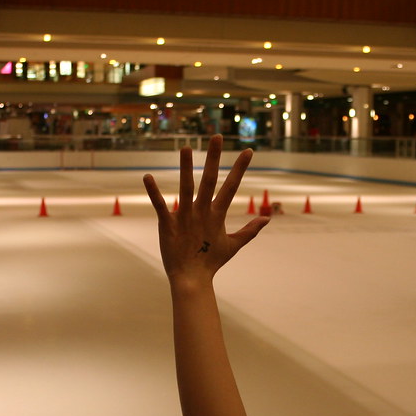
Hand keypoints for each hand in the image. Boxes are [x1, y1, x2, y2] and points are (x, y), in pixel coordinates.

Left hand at [143, 135, 267, 283]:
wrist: (191, 279)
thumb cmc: (210, 262)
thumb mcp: (234, 245)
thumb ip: (250, 230)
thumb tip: (268, 219)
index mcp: (217, 214)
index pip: (231, 186)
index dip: (240, 168)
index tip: (248, 151)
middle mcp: (202, 211)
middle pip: (210, 179)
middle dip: (214, 157)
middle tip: (216, 136)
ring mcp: (185, 216)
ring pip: (186, 187)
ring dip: (186, 167)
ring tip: (186, 147)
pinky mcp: (168, 224)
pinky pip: (160, 205)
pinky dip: (154, 192)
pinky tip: (147, 176)